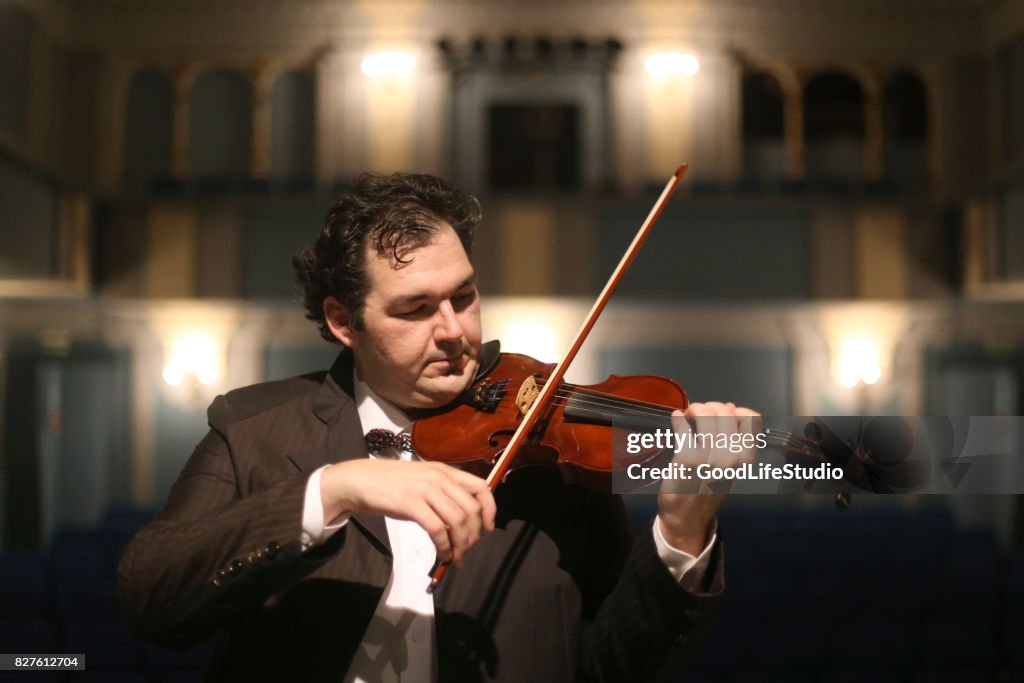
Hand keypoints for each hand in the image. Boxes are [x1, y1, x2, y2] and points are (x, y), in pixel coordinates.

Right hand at [320, 459, 495, 565]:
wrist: (358, 480)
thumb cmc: (389, 484)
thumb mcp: (421, 481)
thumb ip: (442, 494)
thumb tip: (461, 521)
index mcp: (445, 471)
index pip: (481, 487)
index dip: (490, 509)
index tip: (488, 528)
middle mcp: (439, 477)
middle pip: (471, 509)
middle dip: (474, 535)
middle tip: (466, 551)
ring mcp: (425, 489)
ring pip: (457, 521)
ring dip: (461, 545)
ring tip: (455, 558)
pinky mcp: (411, 503)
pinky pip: (438, 529)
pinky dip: (444, 546)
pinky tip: (442, 555)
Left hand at [657, 401, 760, 554]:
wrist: (688, 516)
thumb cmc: (708, 487)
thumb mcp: (731, 466)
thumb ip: (733, 438)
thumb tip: (729, 406)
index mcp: (746, 458)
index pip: (751, 418)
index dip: (735, 410)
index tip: (722, 412)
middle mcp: (732, 457)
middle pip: (725, 411)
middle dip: (710, 406)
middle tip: (698, 413)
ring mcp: (709, 457)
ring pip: (705, 413)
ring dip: (694, 409)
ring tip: (687, 415)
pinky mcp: (686, 458)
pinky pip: (682, 426)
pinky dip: (677, 419)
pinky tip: (676, 419)